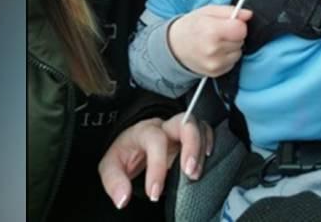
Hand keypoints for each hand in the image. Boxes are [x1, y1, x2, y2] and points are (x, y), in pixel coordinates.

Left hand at [98, 113, 213, 209]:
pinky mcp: (190, 136)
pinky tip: (208, 158)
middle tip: (189, 174)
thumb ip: (114, 181)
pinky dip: (210, 142)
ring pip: (199, 126)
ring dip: (201, 149)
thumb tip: (123, 198)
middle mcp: (165, 126)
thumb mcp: (110, 166)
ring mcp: (179, 129)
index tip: (154, 194)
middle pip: (184, 122)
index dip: (157, 167)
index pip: (155, 140)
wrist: (132, 143)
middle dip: (191, 146)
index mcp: (144, 131)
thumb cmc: (124, 154)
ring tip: (195, 174)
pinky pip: (206, 131)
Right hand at [168, 5, 251, 76]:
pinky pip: (233, 62)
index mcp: (211, 31)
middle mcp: (213, 50)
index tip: (229, 23)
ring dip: (231, 47)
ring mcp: (214, 63)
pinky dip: (227, 56)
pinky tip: (215, 52)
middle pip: (240, 40)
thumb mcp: (207, 11)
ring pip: (238, 52)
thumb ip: (230, 11)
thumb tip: (248, 14)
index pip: (241, 29)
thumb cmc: (190, 27)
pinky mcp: (216, 72)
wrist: (174, 47)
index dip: (237, 24)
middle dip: (233, 35)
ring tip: (215, 42)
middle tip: (218, 32)